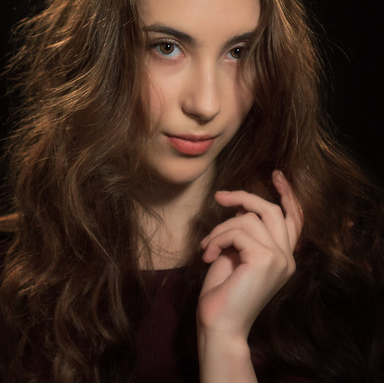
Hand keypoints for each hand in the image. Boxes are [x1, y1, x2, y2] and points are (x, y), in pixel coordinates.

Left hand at [197, 170, 302, 339]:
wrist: (219, 325)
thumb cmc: (224, 293)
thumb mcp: (237, 255)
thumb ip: (246, 233)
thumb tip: (242, 210)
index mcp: (284, 258)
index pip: (293, 219)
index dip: (287, 195)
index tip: (276, 175)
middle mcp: (288, 258)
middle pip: (271, 210)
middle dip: (244, 197)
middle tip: (220, 196)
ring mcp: (280, 259)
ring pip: (248, 220)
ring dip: (220, 229)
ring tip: (207, 247)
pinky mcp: (266, 259)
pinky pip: (238, 230)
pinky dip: (218, 238)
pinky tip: (208, 255)